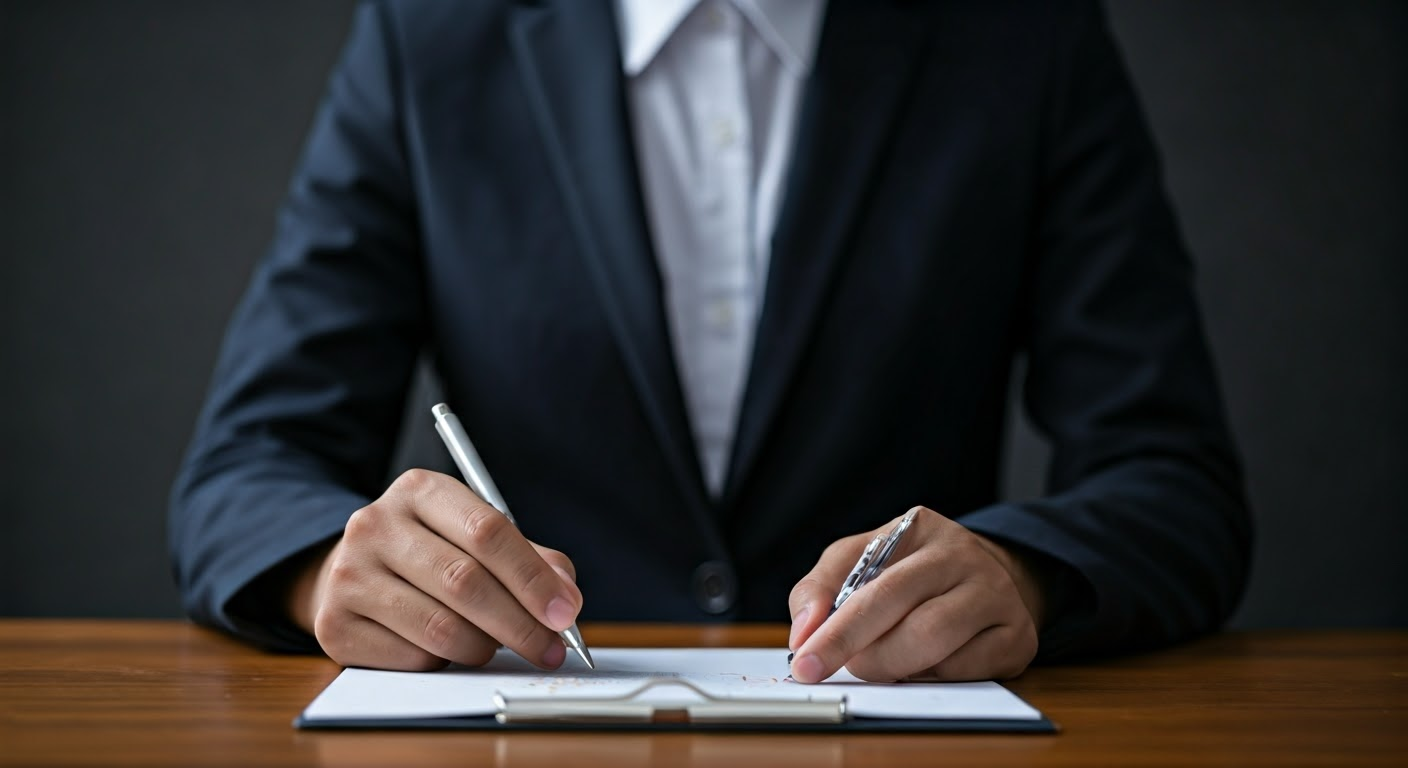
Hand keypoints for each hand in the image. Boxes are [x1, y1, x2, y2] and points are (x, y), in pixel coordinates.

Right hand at [285, 469, 581, 670]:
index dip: (533, 577)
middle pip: (464, 582)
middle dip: (520, 624)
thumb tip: (564, 601)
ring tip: (495, 646)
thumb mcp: (477, 536)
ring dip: (484, 648)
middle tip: (550, 650)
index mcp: (418, 490)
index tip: (566, 611)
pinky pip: (412, 659)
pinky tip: (448, 652)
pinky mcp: (334, 625)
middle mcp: (375, 525)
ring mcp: (348, 575)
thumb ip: (530, 559)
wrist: (353, 573)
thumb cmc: (432, 554)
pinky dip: (445, 663)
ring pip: (440, 628)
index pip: (487, 531)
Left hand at [787, 507, 1042, 682]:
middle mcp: (966, 557)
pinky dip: (932, 677)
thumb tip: (804, 633)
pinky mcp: (1019, 638)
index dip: (835, 630)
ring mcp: (999, 596)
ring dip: (894, 667)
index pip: (872, 585)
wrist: (986, 577)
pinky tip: (922, 664)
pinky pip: (966, 671)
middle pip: (907, 616)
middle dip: (858, 653)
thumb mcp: (859, 561)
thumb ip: (820, 588)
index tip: (804, 662)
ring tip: (878, 662)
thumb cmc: (908, 572)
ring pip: (936, 646)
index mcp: (920, 529)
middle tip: (830, 671)